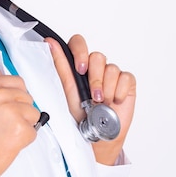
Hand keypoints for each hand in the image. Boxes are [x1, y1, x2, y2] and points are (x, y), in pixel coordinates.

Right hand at [0, 75, 38, 176]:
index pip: (17, 81)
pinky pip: (34, 132)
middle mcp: (0, 96)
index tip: (14, 103)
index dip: (18, 94)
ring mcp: (11, 112)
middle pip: (27, 98)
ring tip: (6, 134)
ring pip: (34, 114)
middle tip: (6, 125)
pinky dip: (25, 140)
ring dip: (25, 125)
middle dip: (22, 111)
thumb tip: (3, 83)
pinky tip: (8, 143)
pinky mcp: (20, 129)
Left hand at [46, 35, 135, 165]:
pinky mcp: (126, 82)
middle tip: (93, 96)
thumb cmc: (79, 113)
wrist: (96, 134)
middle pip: (98, 56)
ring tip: (102, 103)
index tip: (80, 69)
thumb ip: (61, 65)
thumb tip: (50, 42)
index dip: (81, 51)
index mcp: (78, 65)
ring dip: (106, 89)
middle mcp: (94, 67)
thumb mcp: (67, 90)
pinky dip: (119, 92)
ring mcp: (111, 73)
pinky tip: (114, 102)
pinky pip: (126, 77)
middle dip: (95, 79)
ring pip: (112, 68)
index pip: (79, 43)